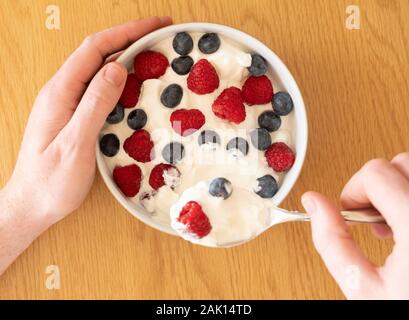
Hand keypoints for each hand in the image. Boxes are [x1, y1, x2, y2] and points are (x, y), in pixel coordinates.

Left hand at [0, 17, 171, 273]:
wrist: (32, 204)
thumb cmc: (51, 181)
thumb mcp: (75, 144)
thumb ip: (94, 104)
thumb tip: (117, 68)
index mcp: (60, 92)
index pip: (95, 49)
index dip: (126, 32)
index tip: (155, 26)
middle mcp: (63, 92)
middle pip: (99, 54)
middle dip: (131, 39)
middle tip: (162, 37)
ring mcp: (69, 103)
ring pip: (101, 71)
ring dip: (128, 58)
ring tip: (155, 56)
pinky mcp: (76, 116)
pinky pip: (101, 91)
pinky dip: (122, 82)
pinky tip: (137, 87)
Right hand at [302, 154, 408, 298]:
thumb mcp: (362, 288)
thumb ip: (331, 242)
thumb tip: (314, 203)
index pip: (377, 173)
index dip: (353, 189)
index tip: (349, 211)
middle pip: (400, 163)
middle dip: (375, 185)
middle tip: (371, 217)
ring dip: (396, 188)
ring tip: (392, 222)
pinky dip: (408, 196)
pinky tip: (407, 223)